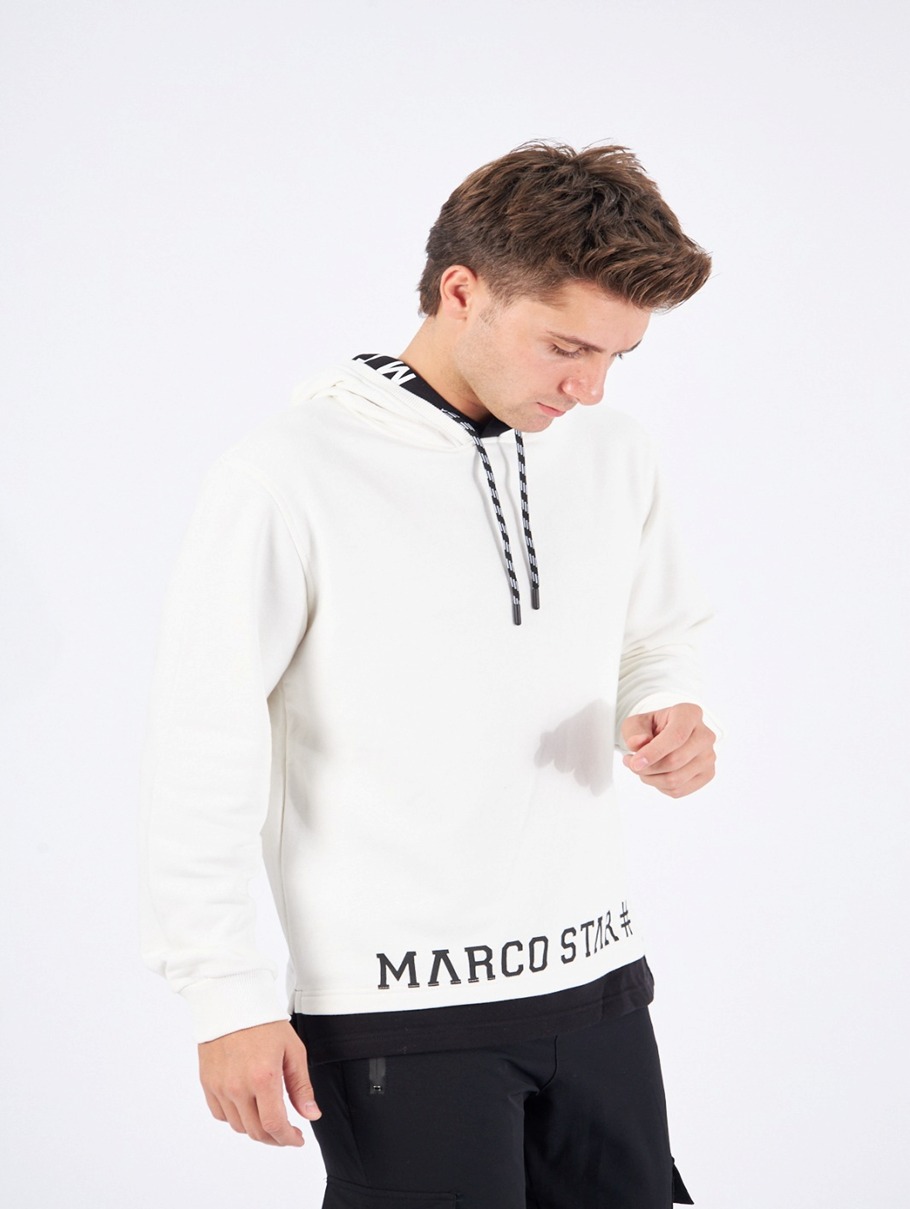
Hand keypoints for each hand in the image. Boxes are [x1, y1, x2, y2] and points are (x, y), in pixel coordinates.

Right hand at [198, 1020, 321, 1146]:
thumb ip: (301, 1087)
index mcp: (263, 1077)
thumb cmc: (265, 1021)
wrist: (231, 1000)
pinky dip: (236, 1117)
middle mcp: (238, 1087)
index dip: (287, 1139)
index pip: (274, 1125)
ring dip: (256, 1128)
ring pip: (238, 1126)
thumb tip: (311, 1115)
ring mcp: (220, 1087)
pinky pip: (221, 1114)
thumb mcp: (292, 1050)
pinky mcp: (207, 1083)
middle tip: (287, 1132)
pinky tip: (247, 1106)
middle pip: (256, 1131)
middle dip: (274, 1138)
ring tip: (268, 1116)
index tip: (297, 1139)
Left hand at [621, 703, 715, 798]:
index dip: (654, 752)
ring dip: (651, 779)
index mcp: (689, 714)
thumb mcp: (636, 724)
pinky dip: (660, 786)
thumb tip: (638, 743)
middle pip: (675, 760)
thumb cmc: (652, 727)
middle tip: (632, 764)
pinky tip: (655, 775)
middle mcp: (705, 735)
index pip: (677, 735)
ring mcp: (709, 756)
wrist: (663, 736)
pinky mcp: (707, 774)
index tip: (635, 762)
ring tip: (642, 768)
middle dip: (648, 768)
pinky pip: (680, 790)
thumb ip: (634, 732)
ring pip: (676, 779)